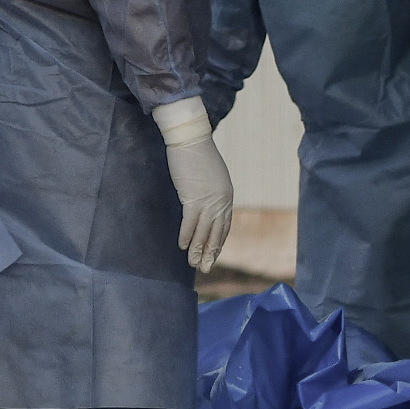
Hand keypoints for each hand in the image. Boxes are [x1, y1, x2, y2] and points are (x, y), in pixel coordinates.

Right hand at [155, 100, 236, 274]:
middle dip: (210, 253)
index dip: (218, 243)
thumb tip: (205, 202)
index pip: (224, 226)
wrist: (191, 139)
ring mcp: (208, 201)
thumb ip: (211, 192)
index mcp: (226, 196)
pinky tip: (183, 247)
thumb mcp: (211, 176)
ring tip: (194, 264)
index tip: (214, 255)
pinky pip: (190, 223)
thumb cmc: (198, 154)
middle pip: (216, 233)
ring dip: (198, 250)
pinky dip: (187, 236)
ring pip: (203, 232)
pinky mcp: (193, 198)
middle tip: (206, 269)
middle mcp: (221, 202)